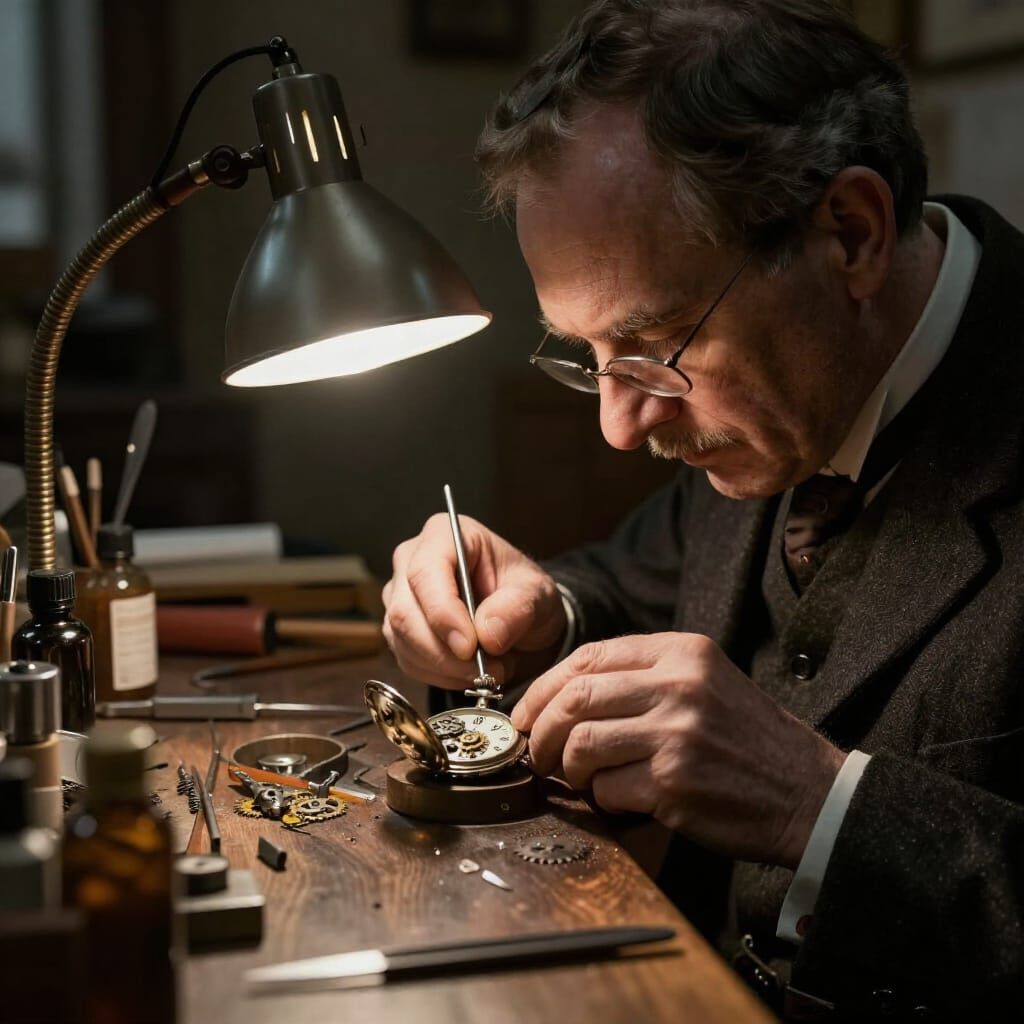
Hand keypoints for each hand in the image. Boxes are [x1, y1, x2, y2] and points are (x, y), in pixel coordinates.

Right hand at [383, 514, 566, 689]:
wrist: (520, 618)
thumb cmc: (525, 593)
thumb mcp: (537, 593)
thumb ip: (518, 607)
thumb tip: (488, 632)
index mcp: (445, 535)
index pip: (426, 572)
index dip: (442, 613)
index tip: (469, 646)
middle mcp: (412, 560)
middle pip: (405, 611)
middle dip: (445, 651)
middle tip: (487, 669)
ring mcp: (400, 595)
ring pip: (402, 640)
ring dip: (445, 667)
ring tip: (488, 669)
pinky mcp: (399, 629)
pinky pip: (407, 661)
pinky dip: (439, 675)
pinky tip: (468, 671)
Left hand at [511, 633, 845, 868]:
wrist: (808, 792)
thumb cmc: (748, 740)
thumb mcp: (705, 682)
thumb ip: (644, 677)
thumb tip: (565, 694)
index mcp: (683, 652)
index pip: (589, 656)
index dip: (546, 685)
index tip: (527, 711)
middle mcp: (678, 685)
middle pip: (575, 697)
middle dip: (541, 728)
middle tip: (535, 750)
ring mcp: (676, 734)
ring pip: (582, 744)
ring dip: (566, 767)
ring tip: (576, 778)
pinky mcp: (674, 783)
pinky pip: (607, 788)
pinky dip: (601, 798)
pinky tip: (618, 799)